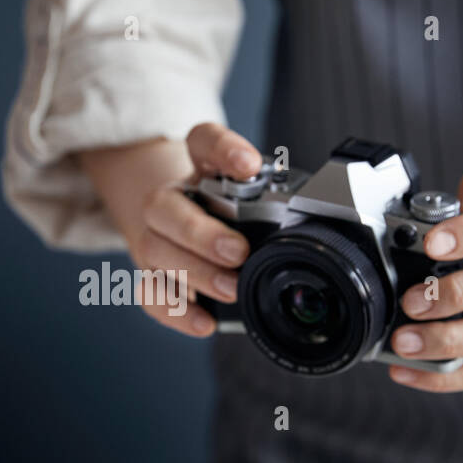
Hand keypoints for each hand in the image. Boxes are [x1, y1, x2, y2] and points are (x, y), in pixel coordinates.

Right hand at [78, 124, 261, 335]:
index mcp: (199, 168)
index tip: (248, 165)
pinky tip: (205, 321)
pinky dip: (176, 311)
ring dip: (195, 273)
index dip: (224, 150)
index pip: (203, 141)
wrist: (185, 224)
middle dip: (201, 233)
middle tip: (238, 251)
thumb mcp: (251, 193)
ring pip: (156, 251)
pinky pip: (151, 294)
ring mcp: (154, 238)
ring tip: (232, 289)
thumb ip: (273, 196)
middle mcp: (169, 200)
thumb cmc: (227, 211)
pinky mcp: (151, 275)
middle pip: (165, 207)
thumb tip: (311, 214)